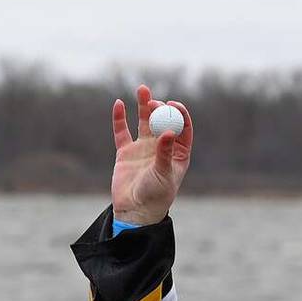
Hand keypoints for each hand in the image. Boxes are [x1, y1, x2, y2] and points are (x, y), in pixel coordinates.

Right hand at [110, 83, 193, 226]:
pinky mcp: (125, 152)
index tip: (173, 105)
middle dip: (160, 108)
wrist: (134, 211)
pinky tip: (119, 104)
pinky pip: (122, 131)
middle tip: (155, 102)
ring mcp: (143, 148)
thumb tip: (169, 132)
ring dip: (144, 104)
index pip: (182, 128)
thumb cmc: (156, 197)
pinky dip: (120, 118)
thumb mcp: (164, 175)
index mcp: (178, 154)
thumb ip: (165, 153)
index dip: (179, 115)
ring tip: (143, 89)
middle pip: (163, 120)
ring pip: (144, 121)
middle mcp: (161, 148)